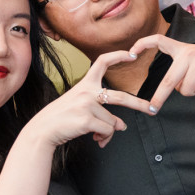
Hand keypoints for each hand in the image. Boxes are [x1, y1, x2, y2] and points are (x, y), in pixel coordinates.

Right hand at [28, 50, 151, 147]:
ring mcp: (87, 105)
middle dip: (140, 104)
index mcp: (85, 84)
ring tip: (99, 137)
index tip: (133, 54)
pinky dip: (103, 137)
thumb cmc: (61, 119)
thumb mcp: (80, 108)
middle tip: (152, 110)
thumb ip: (101, 112)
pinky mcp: (87, 119)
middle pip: (122, 97)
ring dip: (108, 133)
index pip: (102, 62)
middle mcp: (87, 91)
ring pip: (113, 122)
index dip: (118, 56)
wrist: (42, 131)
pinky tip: (95, 139)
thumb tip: (121, 125)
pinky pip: (106, 130)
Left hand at [129, 35, 194, 112]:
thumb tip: (170, 88)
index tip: (130, 53)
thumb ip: (181, 68)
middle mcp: (190, 53)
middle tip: (153, 109)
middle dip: (159, 97)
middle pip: (169, 80)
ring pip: (186, 90)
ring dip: (194, 91)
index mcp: (183, 48)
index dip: (143, 44)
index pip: (159, 40)